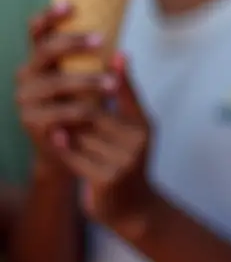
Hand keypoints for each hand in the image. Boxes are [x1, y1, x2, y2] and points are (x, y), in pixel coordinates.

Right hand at [15, 2, 111, 168]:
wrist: (67, 147)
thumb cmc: (82, 104)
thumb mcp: (91, 82)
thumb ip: (100, 67)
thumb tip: (122, 54)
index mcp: (40, 59)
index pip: (38, 32)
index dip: (49, 17)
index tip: (70, 4)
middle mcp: (27, 75)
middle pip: (45, 51)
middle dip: (72, 43)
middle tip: (102, 40)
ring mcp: (26, 98)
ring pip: (56, 83)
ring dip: (86, 81)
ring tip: (112, 83)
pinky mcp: (31, 122)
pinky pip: (57, 113)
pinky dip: (78, 111)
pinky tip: (96, 111)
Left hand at [60, 53, 156, 236]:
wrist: (132, 207)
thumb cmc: (125, 160)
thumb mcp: (133, 129)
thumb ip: (123, 98)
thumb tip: (118, 57)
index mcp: (144, 125)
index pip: (125, 94)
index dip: (118, 76)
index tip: (114, 54)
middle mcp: (138, 141)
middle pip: (94, 114)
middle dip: (75, 109)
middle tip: (58, 98)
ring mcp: (124, 160)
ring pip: (81, 135)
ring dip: (67, 130)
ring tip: (59, 122)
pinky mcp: (107, 178)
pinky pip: (75, 156)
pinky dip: (64, 147)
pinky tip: (57, 138)